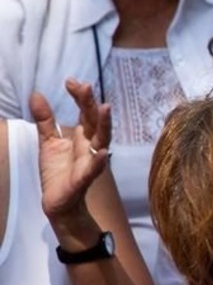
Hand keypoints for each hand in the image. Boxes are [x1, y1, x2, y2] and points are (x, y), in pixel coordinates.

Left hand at [31, 79, 111, 223]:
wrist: (58, 203)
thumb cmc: (58, 172)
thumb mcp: (49, 141)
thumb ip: (45, 119)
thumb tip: (37, 94)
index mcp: (82, 137)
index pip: (85, 112)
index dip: (80, 97)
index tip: (71, 81)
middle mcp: (90, 147)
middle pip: (94, 122)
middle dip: (91, 104)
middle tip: (85, 86)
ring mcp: (90, 162)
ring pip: (101, 141)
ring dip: (104, 126)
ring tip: (104, 109)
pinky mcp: (83, 179)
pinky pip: (93, 169)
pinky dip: (99, 161)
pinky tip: (103, 151)